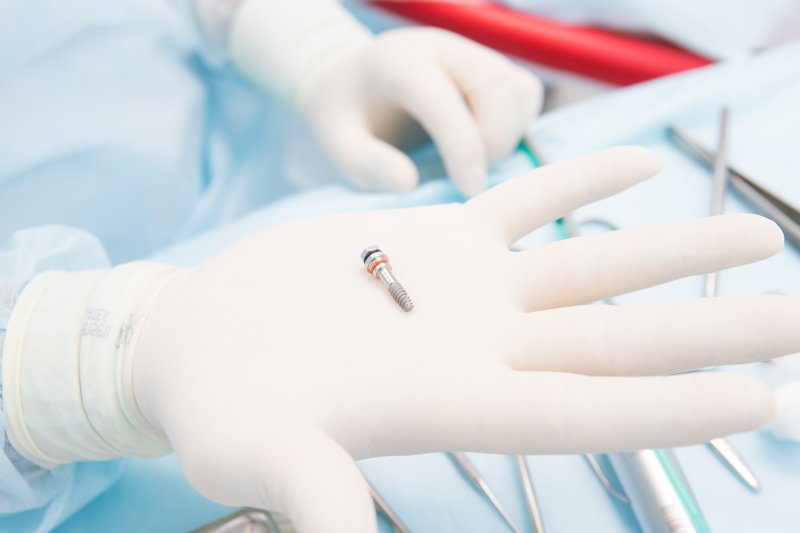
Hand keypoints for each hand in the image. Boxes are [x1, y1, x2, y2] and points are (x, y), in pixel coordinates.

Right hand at [130, 147, 798, 531]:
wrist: (202, 343)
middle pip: (614, 340)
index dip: (668, 407)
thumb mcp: (264, 457)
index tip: (758, 398)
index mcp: (451, 404)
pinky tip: (636, 164)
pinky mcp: (438, 243)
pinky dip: (579, 184)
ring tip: (754, 231)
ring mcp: (466, 292)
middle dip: (709, 328)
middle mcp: (479, 350)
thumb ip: (319, 503)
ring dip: (671, 250)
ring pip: (588, 269)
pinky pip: (525, 206)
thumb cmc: (226, 406)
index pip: (581, 410)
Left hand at [300, 27, 542, 195]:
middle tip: (469, 181)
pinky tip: (485, 148)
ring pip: (518, 92)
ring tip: (472, 165)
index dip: (461, 147)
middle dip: (492, 143)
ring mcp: (471, 54)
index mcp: (399, 60)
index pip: (441, 98)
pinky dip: (517, 128)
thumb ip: (367, 165)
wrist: (353, 85)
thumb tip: (409, 183)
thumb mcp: (337, 145)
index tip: (468, 191)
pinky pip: (525, 96)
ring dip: (508, 138)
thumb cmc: (346, 118)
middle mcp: (442, 48)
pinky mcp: (492, 68)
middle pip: (493, 87)